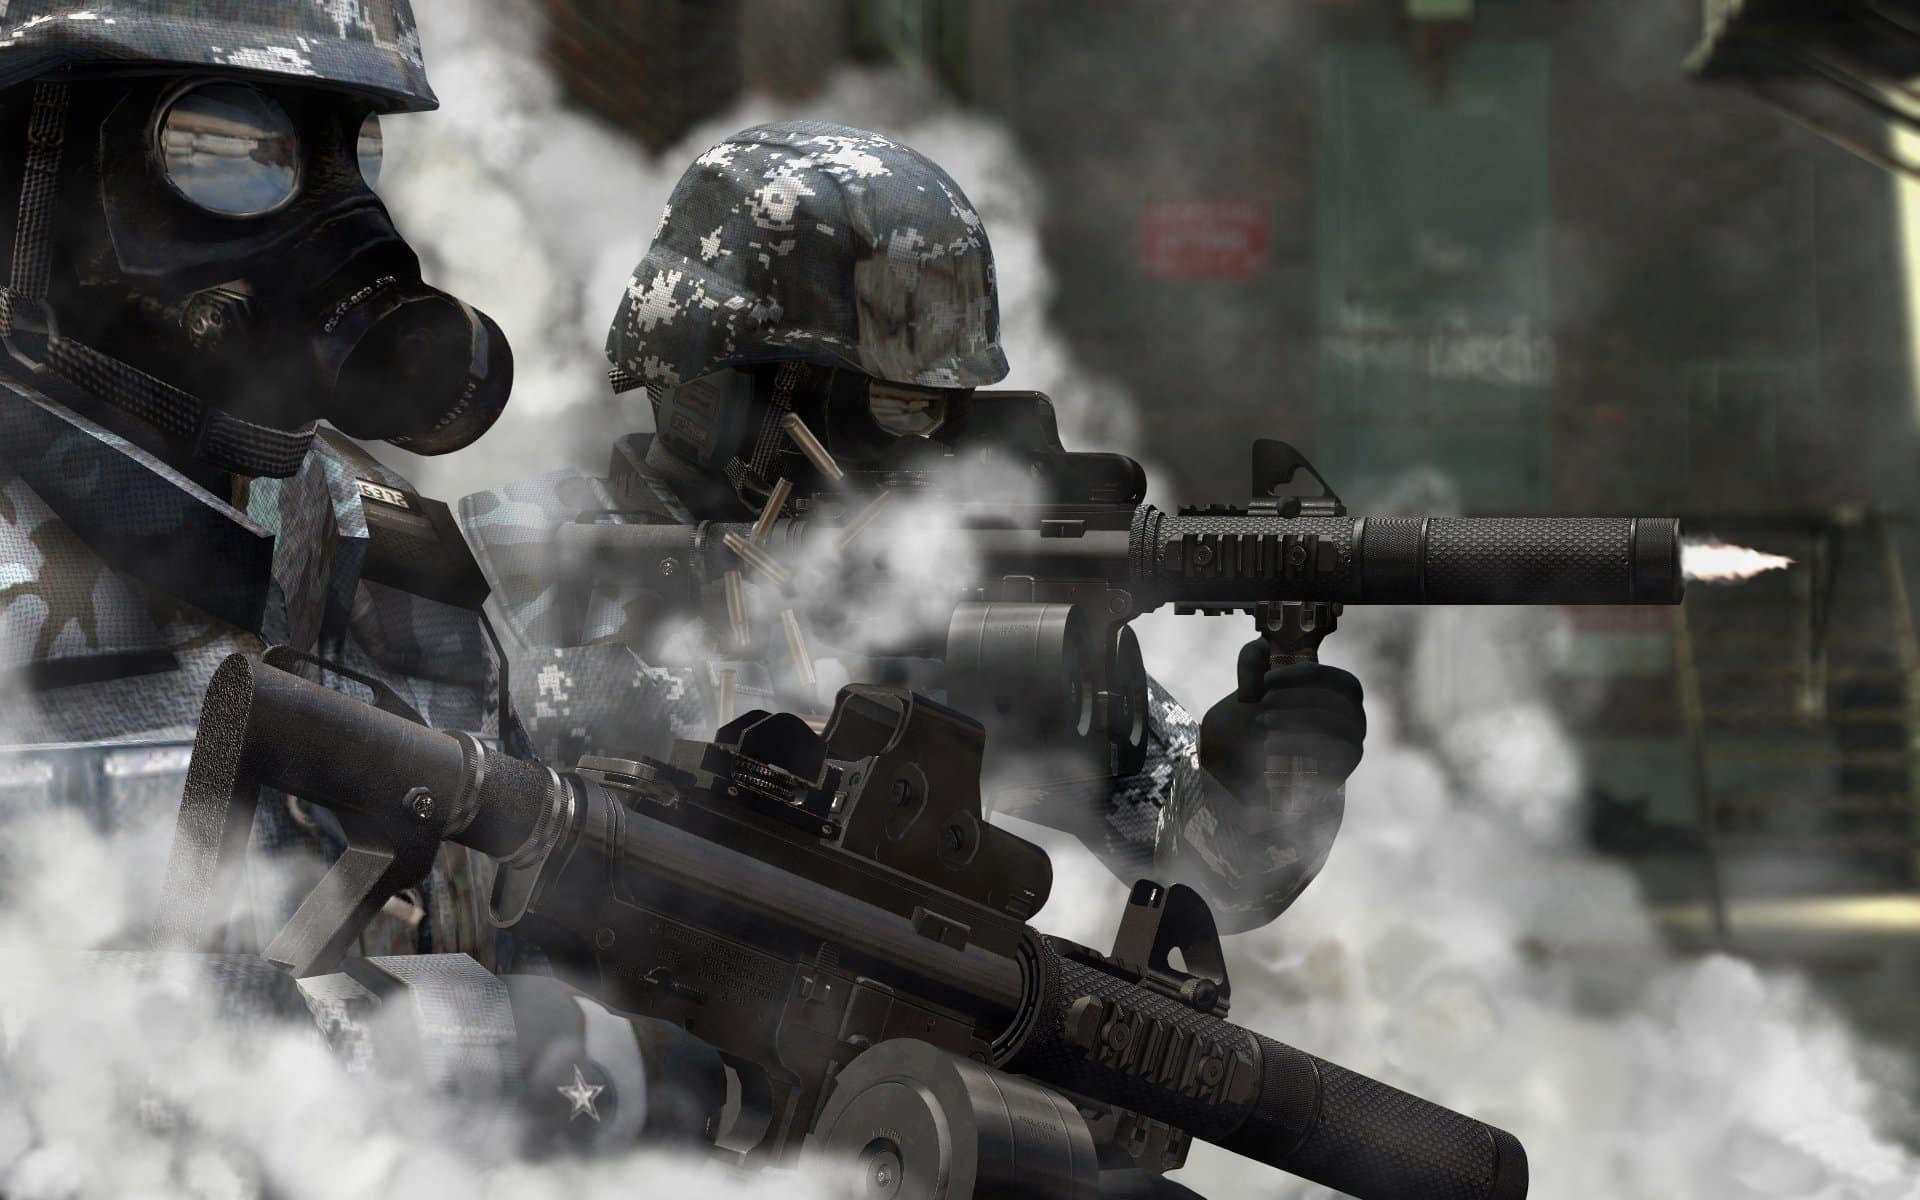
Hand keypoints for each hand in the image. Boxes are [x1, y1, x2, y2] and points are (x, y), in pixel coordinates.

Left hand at [1200, 639, 1366, 805]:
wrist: (1259, 757)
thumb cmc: (1266, 711)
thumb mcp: (1258, 679)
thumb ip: (1257, 655)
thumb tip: (1263, 649)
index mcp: (1346, 693)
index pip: (1336, 681)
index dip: (1302, 677)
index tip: (1267, 680)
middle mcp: (1356, 720)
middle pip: (1334, 706)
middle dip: (1295, 701)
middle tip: (1264, 704)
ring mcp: (1351, 748)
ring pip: (1333, 732)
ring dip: (1294, 723)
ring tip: (1264, 723)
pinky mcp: (1339, 774)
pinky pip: (1327, 762)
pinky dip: (1296, 750)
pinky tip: (1270, 746)